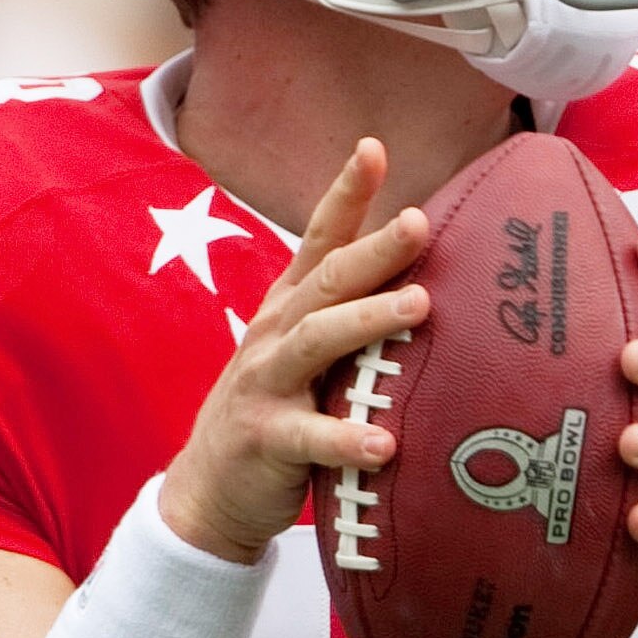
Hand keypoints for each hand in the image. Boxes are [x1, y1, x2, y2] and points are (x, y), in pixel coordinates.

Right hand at [159, 139, 432, 562]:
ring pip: (317, 342)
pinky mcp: (266, 439)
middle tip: (418, 221)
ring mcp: (265, 385)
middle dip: (373, 248)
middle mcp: (275, 335)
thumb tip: (428, 278)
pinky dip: (347, 440)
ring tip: (418, 305)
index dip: (344, 194)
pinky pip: (310, 438)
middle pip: (327, 281)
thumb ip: (348, 316)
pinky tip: (385, 445)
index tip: (372, 147)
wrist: (209, 490)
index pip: (319, 240)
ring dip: (367, 320)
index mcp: (289, 308)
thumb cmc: (276, 410)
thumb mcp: (305, 353)